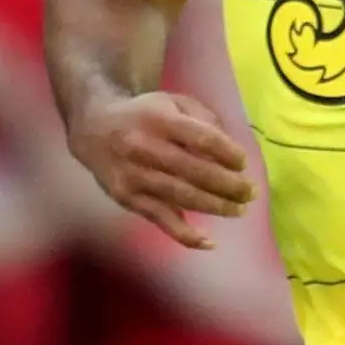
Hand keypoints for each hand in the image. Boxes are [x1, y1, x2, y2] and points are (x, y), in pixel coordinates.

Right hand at [69, 88, 253, 247]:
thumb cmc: (144, 115)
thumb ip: (202, 119)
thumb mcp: (171, 102)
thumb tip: (230, 149)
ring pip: (182, 196)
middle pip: (195, 170)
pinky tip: (209, 242)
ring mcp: (136, 176)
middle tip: (251, 192)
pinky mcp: (128, 198)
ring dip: (215, 206)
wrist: (93, 128)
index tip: (243, 163)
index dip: (227, 152)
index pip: (201, 138)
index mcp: (159, 119)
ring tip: (239, 210)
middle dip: (228, 185)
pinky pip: (161, 220)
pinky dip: (185, 234)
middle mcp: (145, 147)